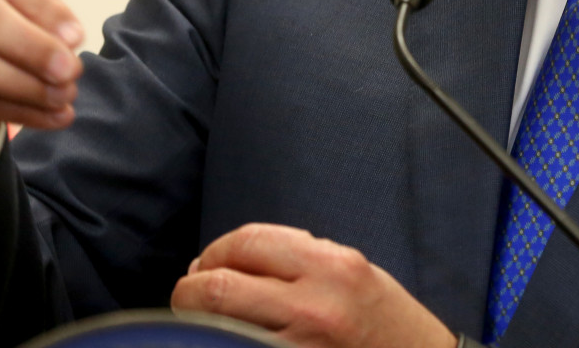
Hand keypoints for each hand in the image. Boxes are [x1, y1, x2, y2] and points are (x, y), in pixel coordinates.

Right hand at [0, 0, 85, 198]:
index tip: (76, 36)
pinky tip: (51, 116)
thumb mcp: (11, 10)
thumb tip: (68, 39)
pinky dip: (18, 112)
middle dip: (32, 46)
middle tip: (71, 70)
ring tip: (64, 96)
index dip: (44, 7)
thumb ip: (37, 15)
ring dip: (26, 85)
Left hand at [172, 224, 453, 347]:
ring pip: (215, 326)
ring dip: (197, 319)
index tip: (210, 262)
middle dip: (192, 287)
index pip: (247, 242)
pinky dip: (221, 340)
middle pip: (218, 285)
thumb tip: (230, 258)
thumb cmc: (386, 322)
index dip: (216, 250)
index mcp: (332, 267)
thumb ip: (298, 256)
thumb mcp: (353, 271)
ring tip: (203, 318)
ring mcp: (300, 347)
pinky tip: (226, 338)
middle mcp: (315, 307)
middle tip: (194, 292)